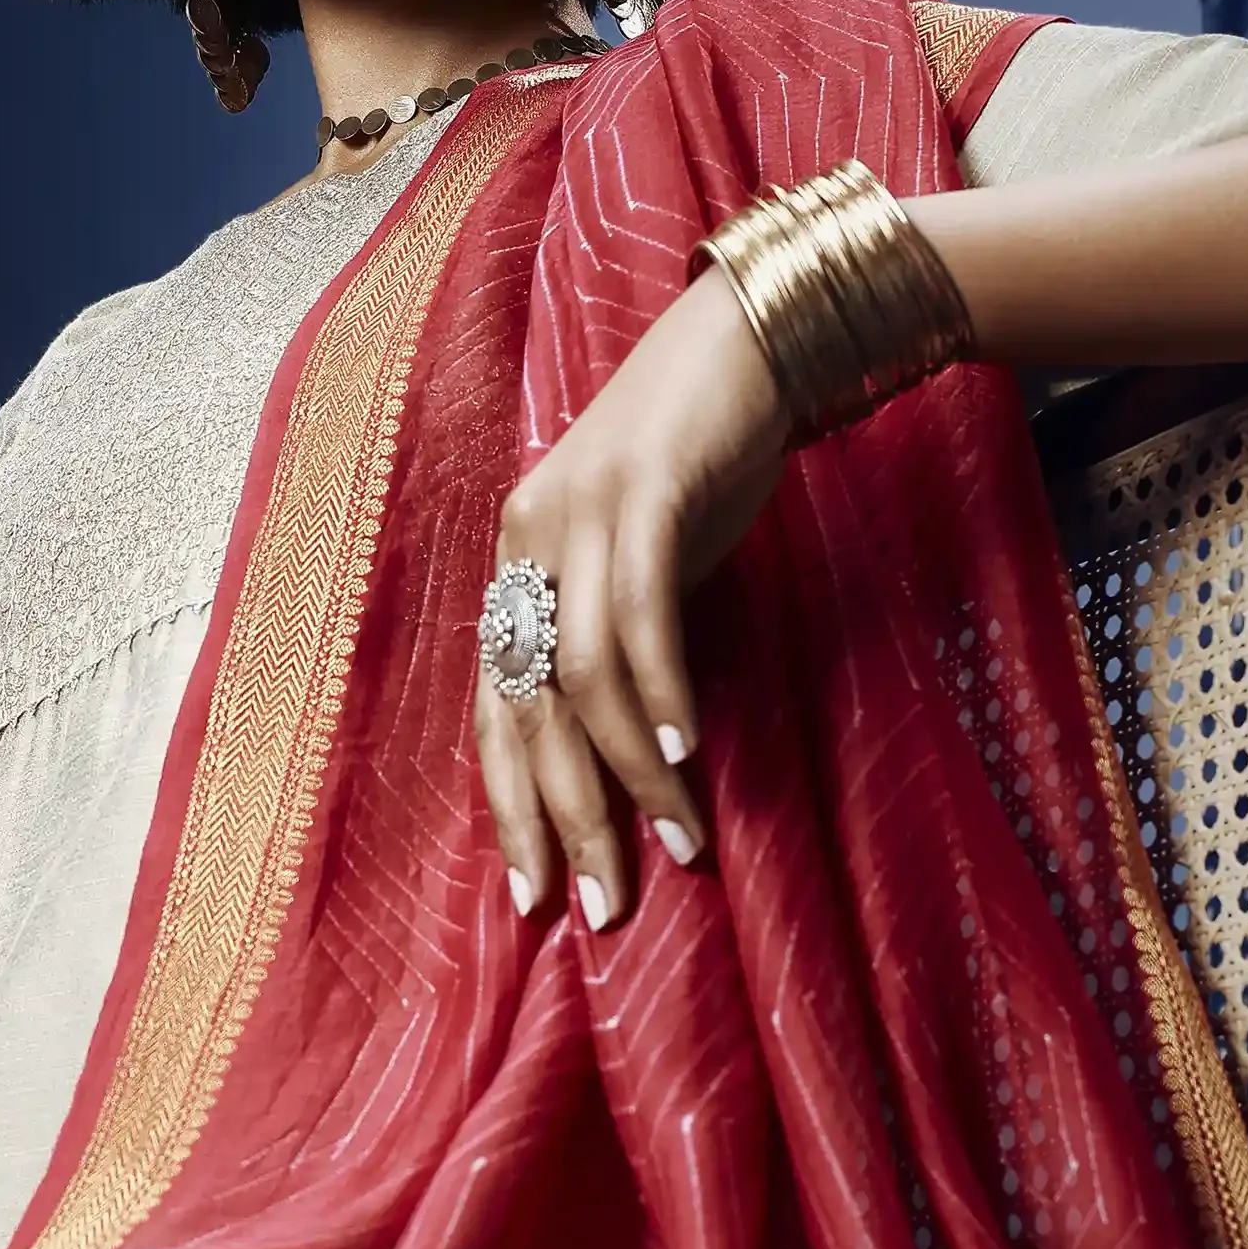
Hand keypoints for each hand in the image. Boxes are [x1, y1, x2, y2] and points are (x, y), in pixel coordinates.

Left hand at [474, 274, 786, 928]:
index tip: (537, 898)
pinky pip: (638, 617)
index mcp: (516, 565)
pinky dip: (660, 696)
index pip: (496, 711)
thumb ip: (617, 640)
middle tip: (601, 907)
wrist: (751, 341)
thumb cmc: (703, 465)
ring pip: (582, 678)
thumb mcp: (644, 560)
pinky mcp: (640, 493)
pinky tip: (685, 758)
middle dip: (564, 819)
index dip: (513, 809)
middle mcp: (527, 543)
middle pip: (528, 709)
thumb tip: (623, 756)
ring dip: (630, 776)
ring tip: (677, 845)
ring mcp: (578, 515)